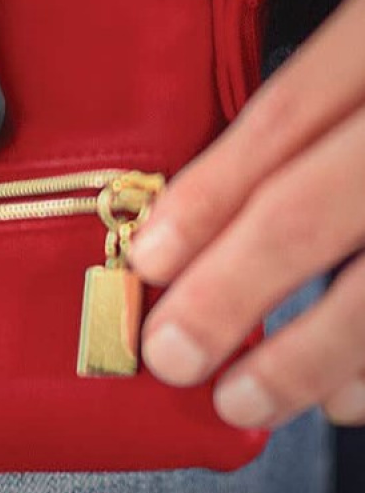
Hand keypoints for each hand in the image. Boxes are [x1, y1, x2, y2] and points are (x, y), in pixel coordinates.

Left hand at [132, 0, 364, 428]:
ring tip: (246, 398)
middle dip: (232, 290)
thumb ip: (323, 93)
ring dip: (313, 356)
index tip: (148, 261)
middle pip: (315, 207)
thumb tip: (205, 203)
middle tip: (172, 355)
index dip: (208, 194)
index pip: (282, 118)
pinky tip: (349, 398)